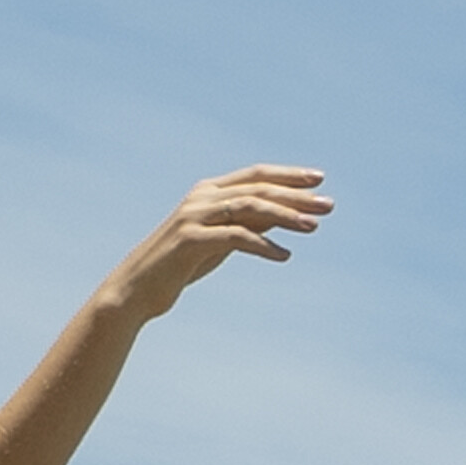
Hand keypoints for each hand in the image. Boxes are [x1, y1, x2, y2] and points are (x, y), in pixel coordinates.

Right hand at [115, 165, 331, 321]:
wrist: (136, 290)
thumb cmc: (180, 265)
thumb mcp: (219, 241)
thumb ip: (247, 223)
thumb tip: (284, 215)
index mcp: (208, 191)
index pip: (255, 175)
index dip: (288, 175)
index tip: (319, 180)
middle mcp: (201, 197)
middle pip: (258, 188)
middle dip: (296, 196)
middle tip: (329, 205)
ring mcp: (194, 217)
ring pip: (249, 207)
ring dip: (285, 216)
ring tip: (313, 227)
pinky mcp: (190, 240)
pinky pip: (235, 237)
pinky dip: (263, 245)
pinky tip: (284, 256)